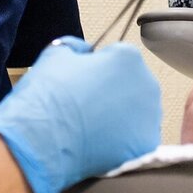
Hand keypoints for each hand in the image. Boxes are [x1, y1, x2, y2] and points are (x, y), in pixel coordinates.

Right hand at [0, 37, 161, 192]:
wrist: (42, 142)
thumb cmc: (48, 97)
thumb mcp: (55, 55)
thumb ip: (76, 47)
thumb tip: (84, 52)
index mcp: (128, 58)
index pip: (118, 58)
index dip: (98, 69)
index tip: (85, 82)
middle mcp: (146, 84)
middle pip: (132, 85)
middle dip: (113, 93)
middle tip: (87, 106)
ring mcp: (150, 117)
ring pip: (136, 113)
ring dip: (120, 117)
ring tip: (91, 127)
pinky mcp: (146, 144)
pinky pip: (136, 139)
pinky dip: (122, 142)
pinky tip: (100, 143)